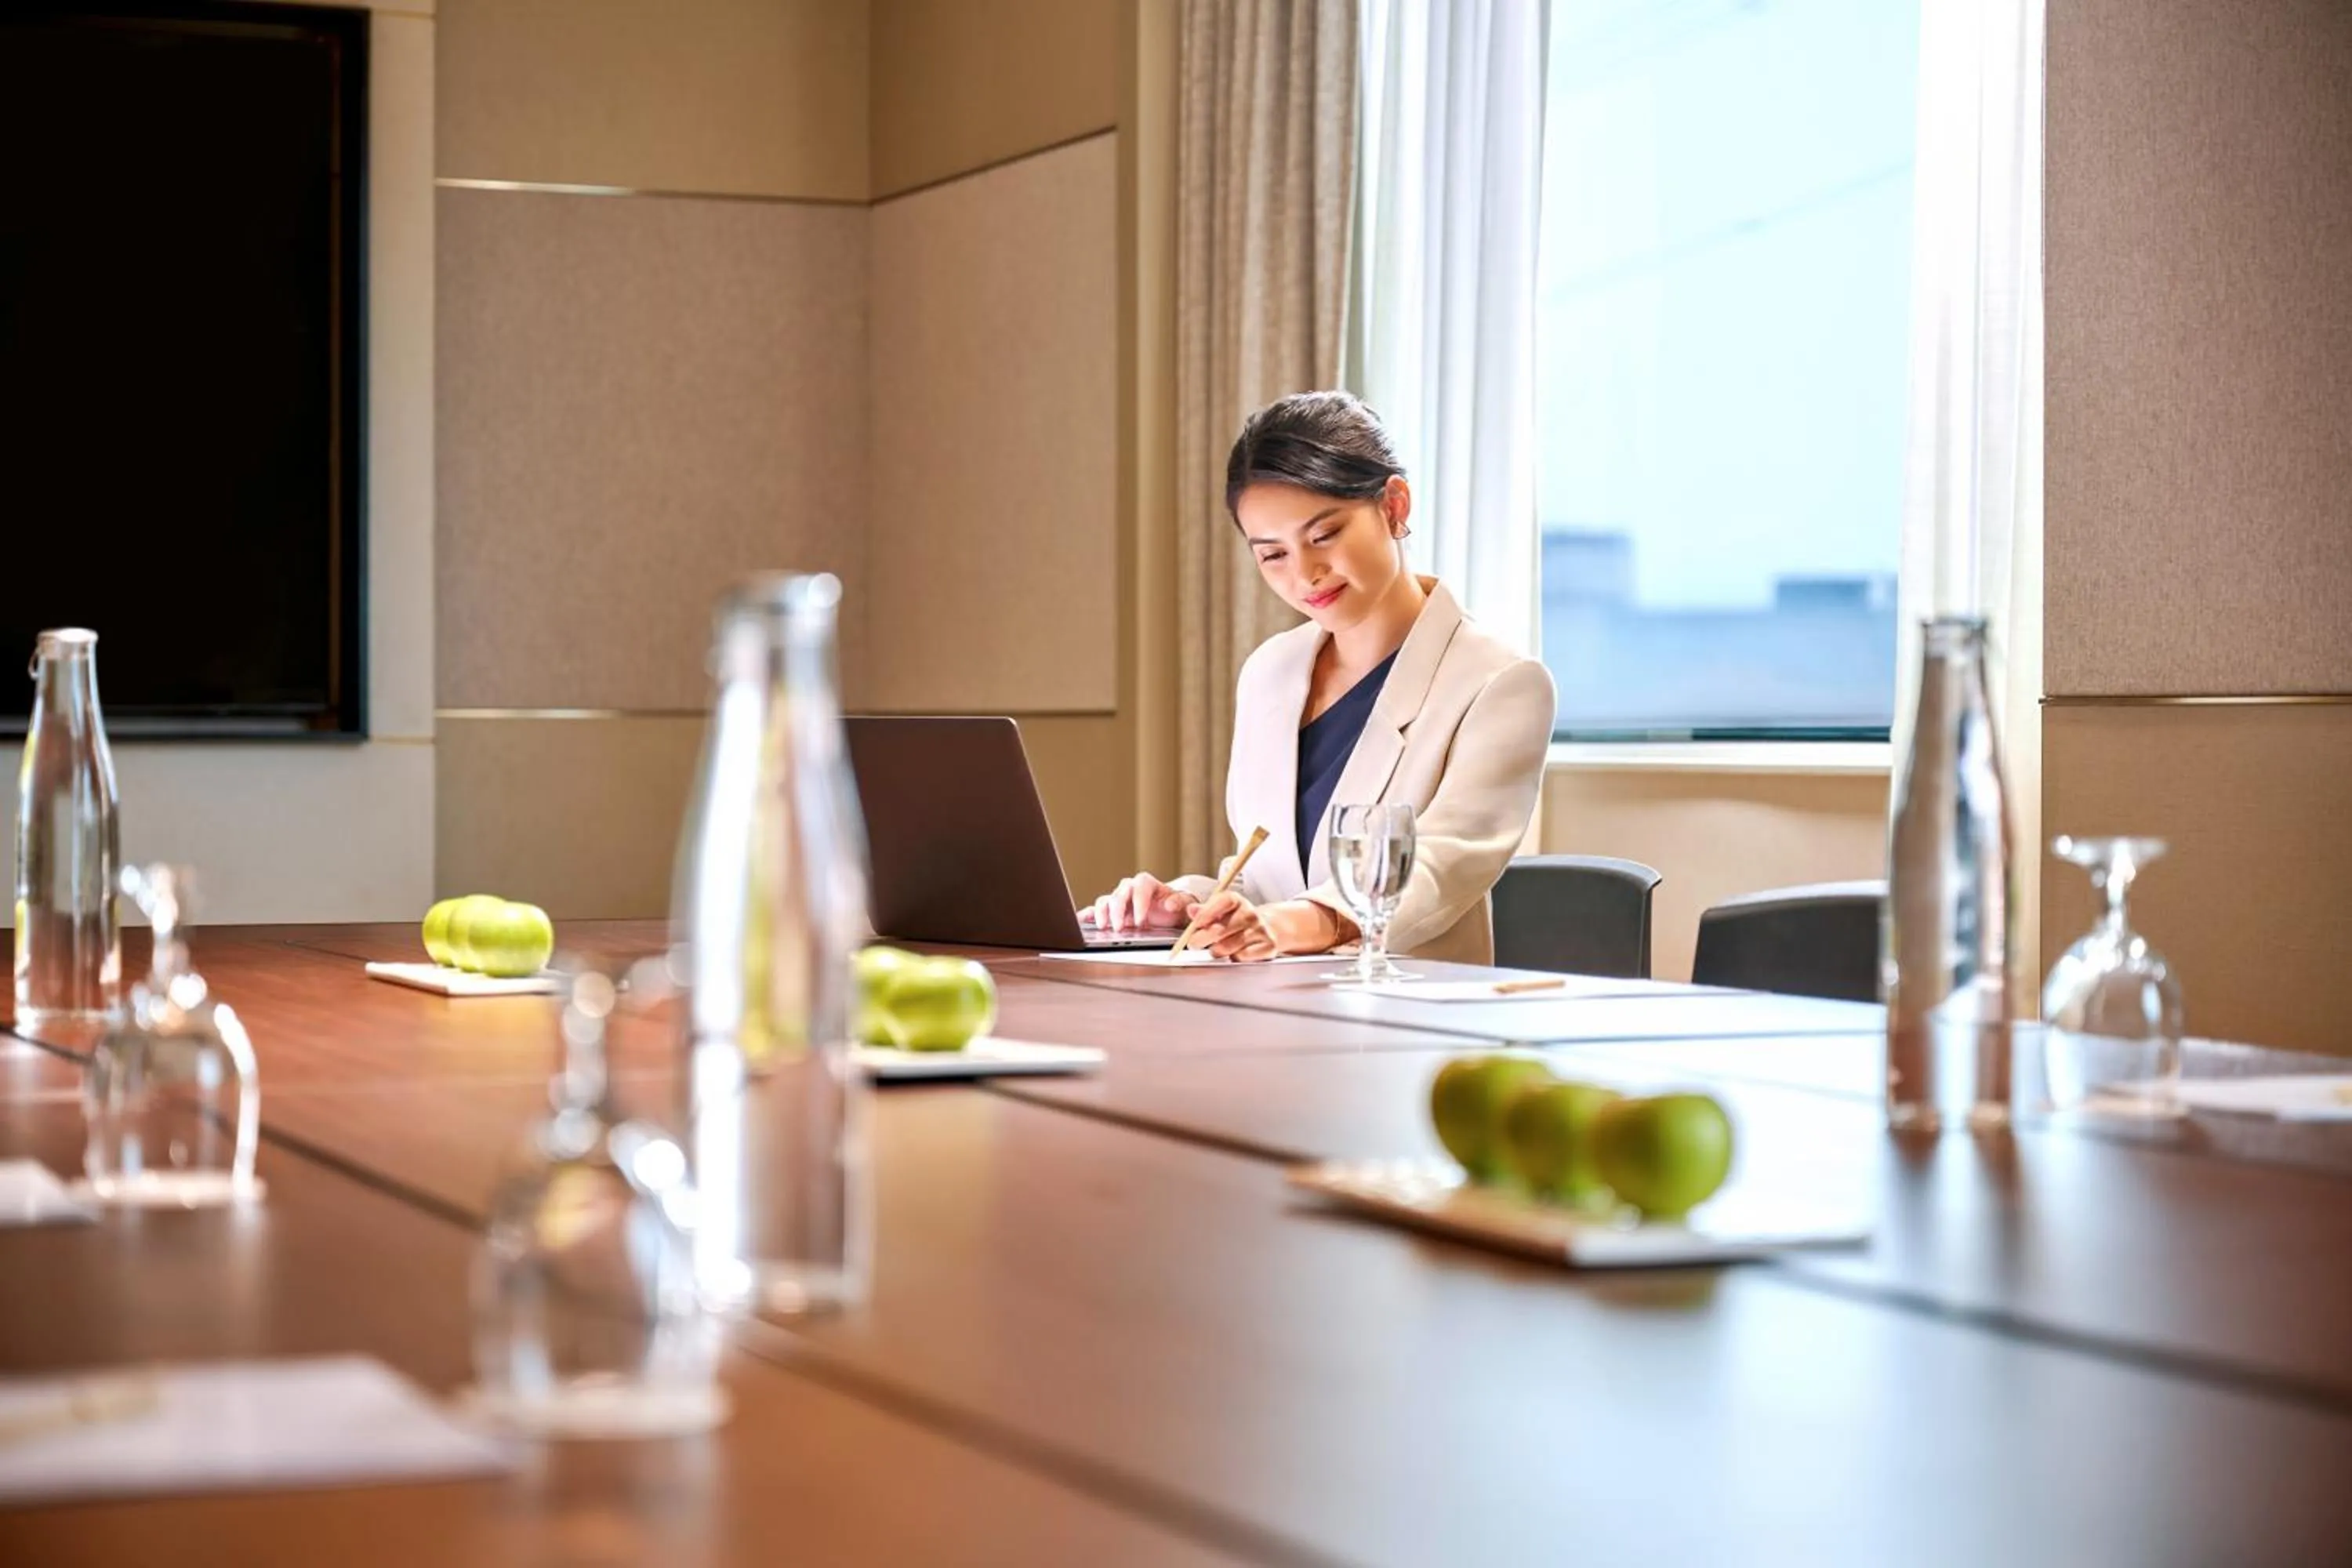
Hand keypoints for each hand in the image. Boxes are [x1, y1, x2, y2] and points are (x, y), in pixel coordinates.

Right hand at [1081, 872, 1198, 933]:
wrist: (1169, 914)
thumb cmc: (1175, 907)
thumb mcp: (1184, 904)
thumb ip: (1180, 902)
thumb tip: (1169, 904)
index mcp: (1147, 884)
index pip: (1140, 887)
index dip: (1139, 903)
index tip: (1141, 921)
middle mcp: (1130, 889)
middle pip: (1119, 894)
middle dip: (1118, 911)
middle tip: (1120, 928)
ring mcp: (1119, 900)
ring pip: (1106, 900)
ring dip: (1103, 913)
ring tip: (1104, 927)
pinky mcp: (1111, 912)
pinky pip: (1096, 910)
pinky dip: (1088, 914)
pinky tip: (1082, 920)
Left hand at [1184, 895, 1341, 961]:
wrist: (1264, 930)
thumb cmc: (1234, 921)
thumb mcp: (1218, 912)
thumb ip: (1203, 911)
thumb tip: (1191, 910)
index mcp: (1237, 901)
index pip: (1223, 901)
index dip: (1207, 913)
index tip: (1195, 924)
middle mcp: (1251, 913)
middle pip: (1220, 929)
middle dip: (1201, 939)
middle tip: (1194, 944)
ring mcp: (1260, 930)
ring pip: (1228, 947)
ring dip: (1216, 951)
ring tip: (1216, 948)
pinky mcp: (1268, 946)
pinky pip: (1241, 957)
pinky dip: (1233, 958)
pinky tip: (1233, 953)